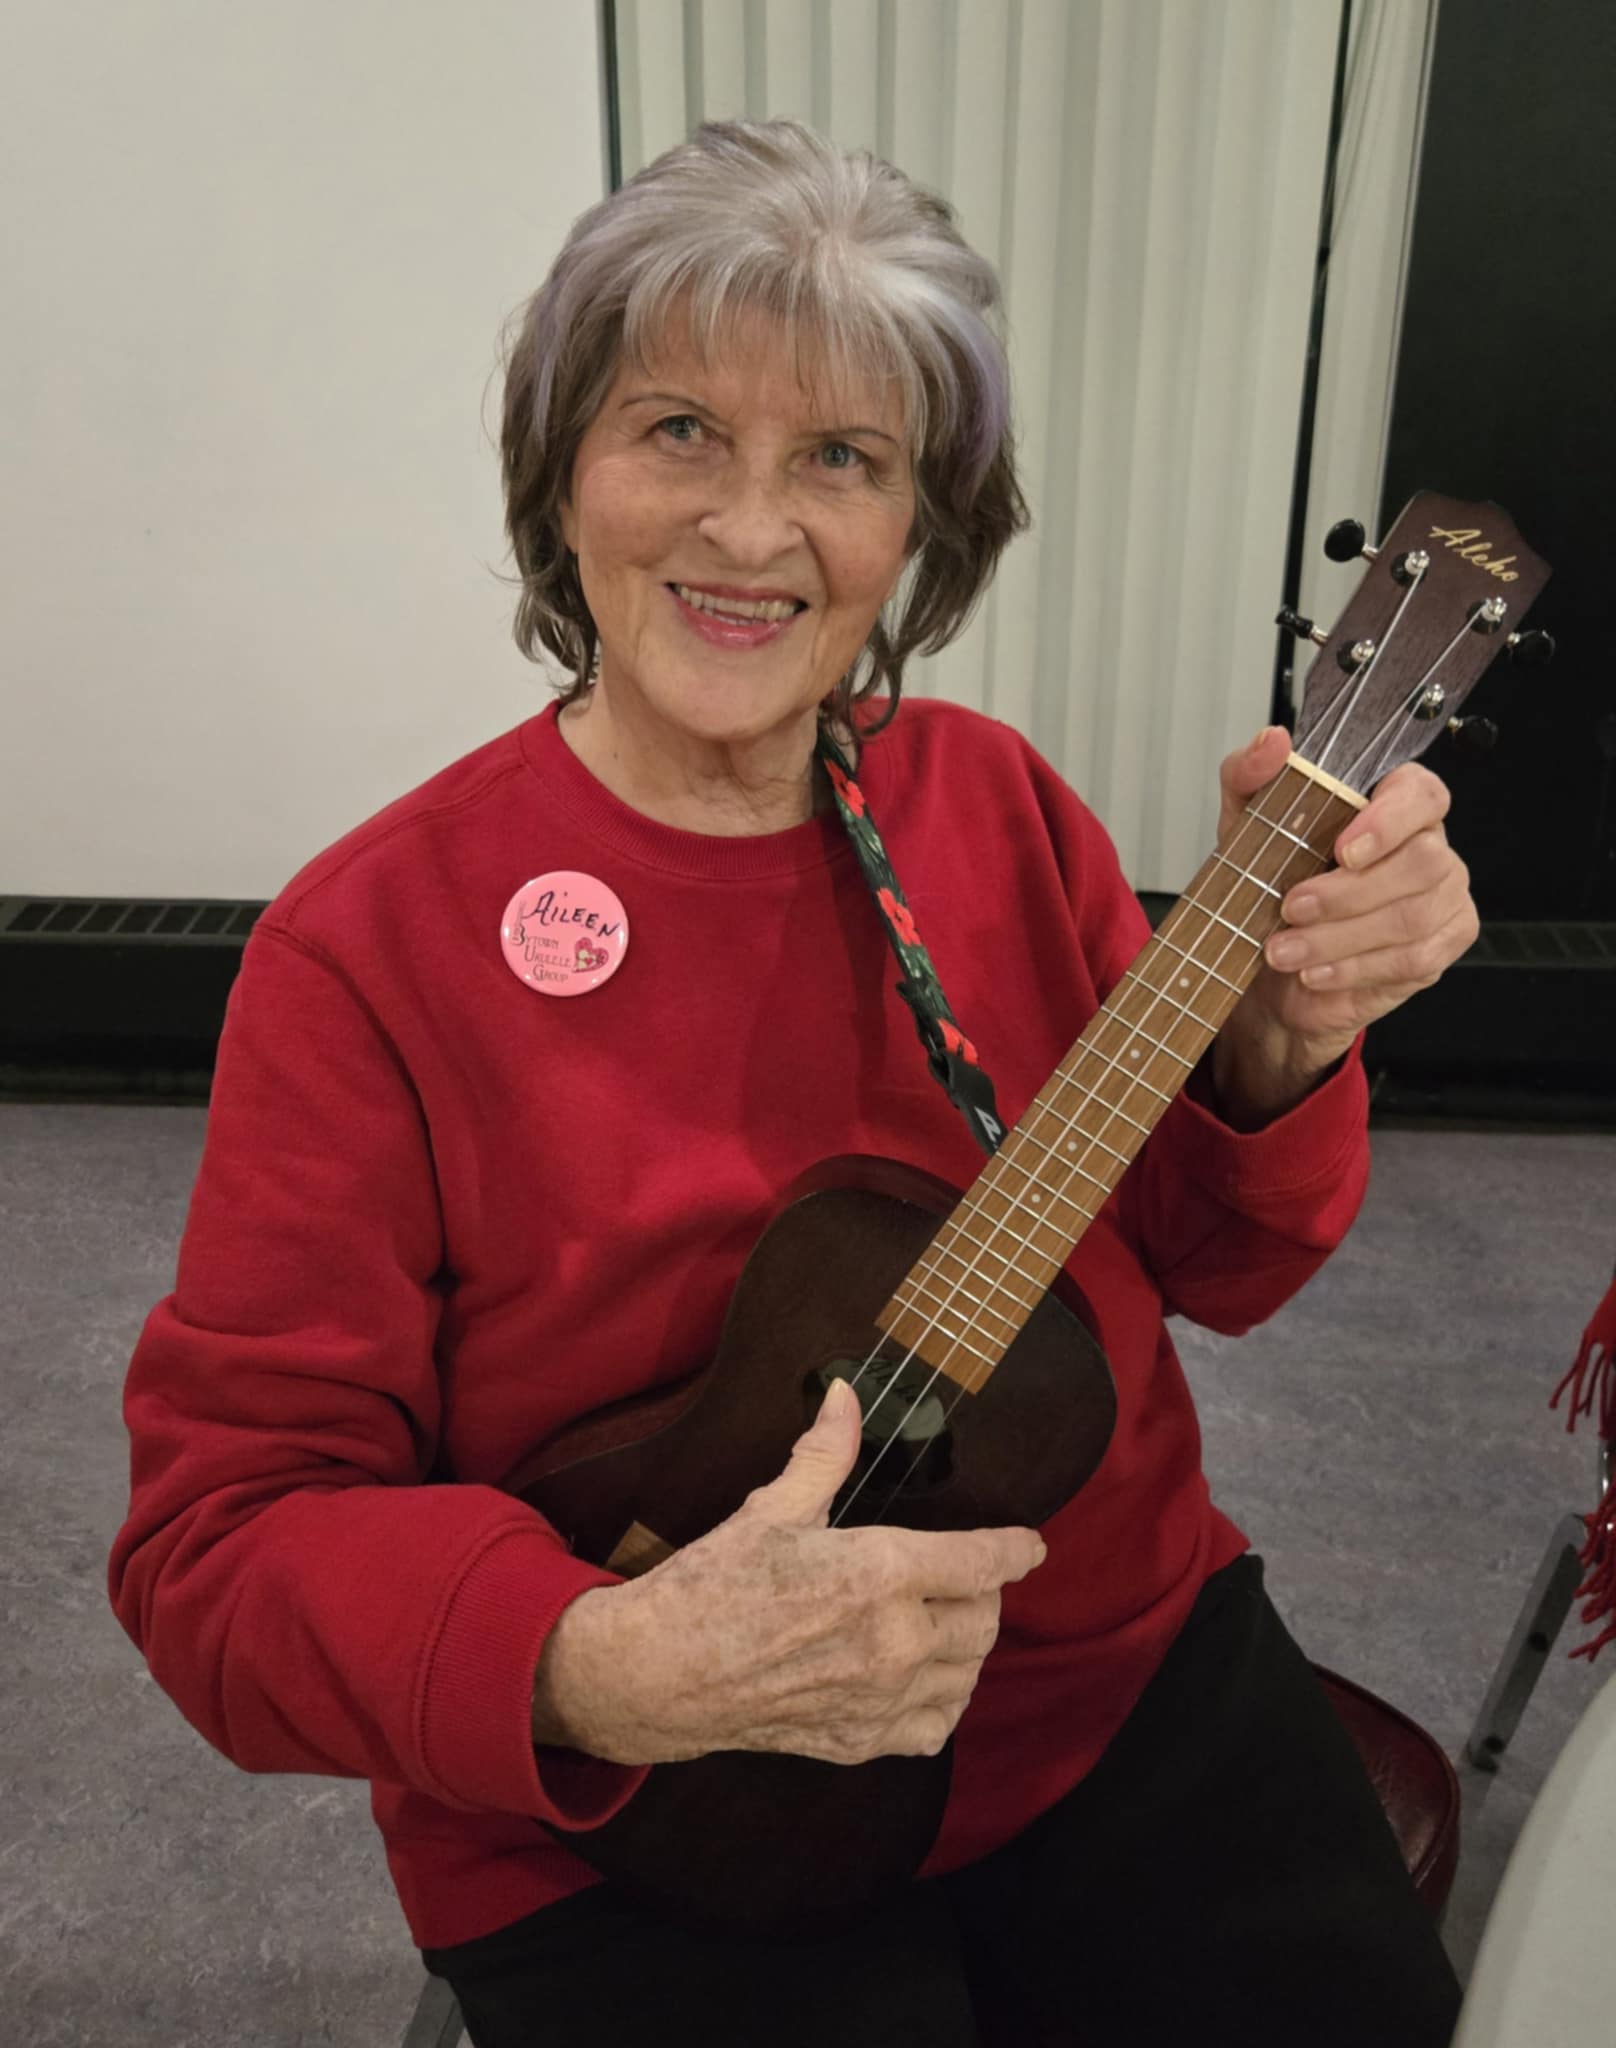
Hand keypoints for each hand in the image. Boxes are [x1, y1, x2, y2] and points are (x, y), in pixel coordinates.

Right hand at [531, 1379, 1046, 1766]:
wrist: (660, 1676)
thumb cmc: (712, 1586)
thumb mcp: (771, 1510)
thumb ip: (825, 1454)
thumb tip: (845, 1394)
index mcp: (880, 1573)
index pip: (983, 1563)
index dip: (1016, 1550)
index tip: (1029, 1545)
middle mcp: (895, 1641)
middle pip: (985, 1620)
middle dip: (983, 1594)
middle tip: (961, 1577)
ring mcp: (882, 1699)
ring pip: (968, 1674)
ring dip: (966, 1646)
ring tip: (941, 1622)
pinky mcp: (862, 1741)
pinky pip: (935, 1726)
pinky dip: (941, 1701)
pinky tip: (920, 1677)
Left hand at [1210, 725, 1478, 1124]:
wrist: (1270, 969)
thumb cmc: (1270, 889)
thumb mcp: (1244, 828)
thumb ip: (1250, 775)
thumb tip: (1272, 742)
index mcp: (1395, 805)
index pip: (1422, 794)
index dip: (1389, 820)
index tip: (1342, 848)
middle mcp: (1429, 848)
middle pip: (1420, 862)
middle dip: (1346, 893)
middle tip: (1290, 908)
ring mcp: (1442, 901)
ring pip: (1410, 917)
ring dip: (1338, 938)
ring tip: (1285, 949)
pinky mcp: (1437, 951)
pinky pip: (1410, 960)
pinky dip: (1353, 969)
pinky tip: (1316, 972)